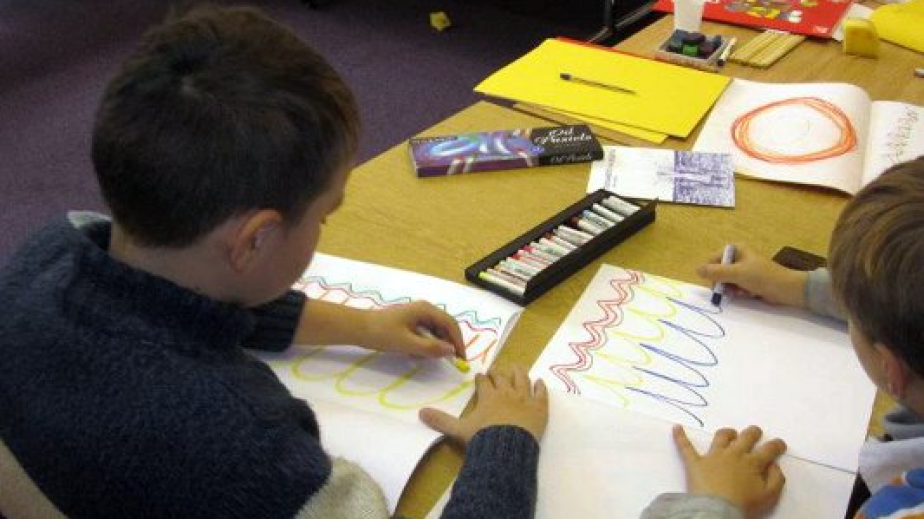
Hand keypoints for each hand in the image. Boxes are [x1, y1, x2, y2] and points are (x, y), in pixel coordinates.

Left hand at [363, 301, 464, 358]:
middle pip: (444, 327)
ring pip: (434, 332)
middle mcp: (424, 309)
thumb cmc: (382, 333)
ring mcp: (417, 315)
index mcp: (426, 310)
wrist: (357, 328)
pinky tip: (413, 353)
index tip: (461, 358)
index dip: (458, 341)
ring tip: (421, 357)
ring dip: (432, 346)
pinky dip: (423, 344)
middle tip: (444, 361)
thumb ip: (430, 347)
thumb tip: (451, 350)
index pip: (451, 324)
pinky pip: (424, 333)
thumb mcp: (407, 344)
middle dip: (445, 344)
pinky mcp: (410, 322)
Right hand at [418, 365, 548, 444]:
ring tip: (517, 367)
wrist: (507, 448)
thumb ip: (441, 421)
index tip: (480, 376)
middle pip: (502, 378)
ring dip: (519, 372)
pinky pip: (541, 393)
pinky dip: (541, 387)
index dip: (481, 379)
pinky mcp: (539, 408)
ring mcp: (525, 399)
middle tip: (496, 370)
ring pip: (523, 380)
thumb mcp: (459, 430)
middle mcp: (506, 393)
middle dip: (498, 373)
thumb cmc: (483, 438)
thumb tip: (420, 413)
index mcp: (488, 397)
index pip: (483, 383)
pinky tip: (540, 382)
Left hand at [674, 425, 786, 518]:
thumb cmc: (743, 504)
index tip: (779, 443)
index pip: (768, 450)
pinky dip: (680, 436)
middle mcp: (733, 454)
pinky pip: (685, 447)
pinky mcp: (695, 462)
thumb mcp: (769, 496)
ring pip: (721, 437)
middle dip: (753, 432)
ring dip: (727, 433)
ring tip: (730, 433)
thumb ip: (776, 479)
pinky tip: (676, 427)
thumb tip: (774, 464)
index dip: (776, 445)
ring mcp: (713, 456)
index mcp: (752, 463)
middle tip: (755, 432)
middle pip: (745, 437)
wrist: (716, 510)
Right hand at [697, 244, 807, 307]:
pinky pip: (736, 286)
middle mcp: (738, 257)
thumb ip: (715, 272)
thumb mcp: (736, 273)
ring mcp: (743, 269)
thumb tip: (696, 270)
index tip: (718, 283)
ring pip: (726, 281)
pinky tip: (748, 294)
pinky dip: (739, 292)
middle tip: (731, 290)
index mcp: (735, 249)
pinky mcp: (749, 280)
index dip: (713, 273)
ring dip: (732, 289)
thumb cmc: (762, 277)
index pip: (712, 260)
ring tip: (743, 292)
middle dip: (724, 283)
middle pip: (718, 272)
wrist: (786, 289)